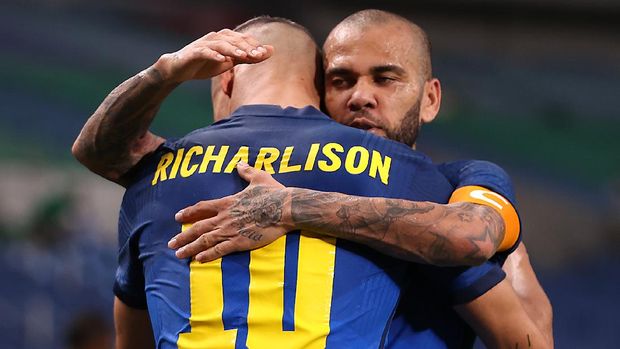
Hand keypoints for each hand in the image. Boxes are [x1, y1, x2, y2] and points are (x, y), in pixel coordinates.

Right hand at [154, 29, 273, 82]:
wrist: (180, 69)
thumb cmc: (206, 64)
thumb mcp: (230, 62)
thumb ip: (248, 57)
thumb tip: (270, 51)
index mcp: (226, 39)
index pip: (243, 39)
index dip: (255, 46)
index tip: (266, 54)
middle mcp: (216, 37)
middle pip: (234, 40)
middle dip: (247, 47)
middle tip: (259, 55)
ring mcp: (205, 44)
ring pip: (221, 44)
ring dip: (233, 49)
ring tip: (244, 56)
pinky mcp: (194, 52)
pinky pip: (205, 51)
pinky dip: (213, 54)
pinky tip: (222, 59)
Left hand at [169, 162, 292, 261]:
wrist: (285, 208)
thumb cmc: (274, 193)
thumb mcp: (259, 178)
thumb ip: (247, 172)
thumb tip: (240, 163)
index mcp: (227, 202)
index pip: (202, 207)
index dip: (188, 213)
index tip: (178, 217)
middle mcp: (225, 217)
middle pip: (198, 227)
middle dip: (183, 236)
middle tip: (171, 243)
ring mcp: (231, 230)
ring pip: (205, 240)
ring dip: (190, 248)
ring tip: (179, 254)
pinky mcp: (240, 241)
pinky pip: (219, 250)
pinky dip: (208, 255)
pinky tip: (198, 260)